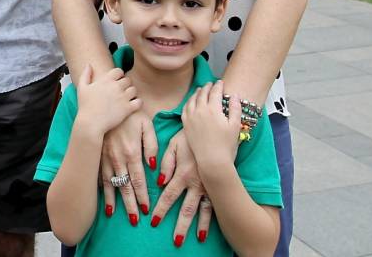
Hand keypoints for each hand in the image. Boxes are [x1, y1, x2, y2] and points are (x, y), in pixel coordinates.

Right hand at [75, 65, 139, 136]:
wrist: (90, 123)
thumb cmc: (85, 106)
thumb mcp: (82, 88)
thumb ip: (85, 74)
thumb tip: (89, 65)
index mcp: (106, 80)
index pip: (119, 71)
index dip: (119, 76)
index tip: (116, 82)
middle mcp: (116, 87)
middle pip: (128, 80)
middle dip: (125, 85)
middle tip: (121, 92)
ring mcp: (123, 97)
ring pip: (134, 90)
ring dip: (131, 93)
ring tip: (126, 99)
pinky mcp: (128, 108)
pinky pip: (139, 101)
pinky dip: (137, 103)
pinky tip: (131, 106)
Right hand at [101, 108, 155, 226]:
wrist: (108, 102)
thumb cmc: (131, 114)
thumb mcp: (147, 125)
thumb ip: (152, 146)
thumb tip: (153, 166)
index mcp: (132, 152)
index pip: (139, 179)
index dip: (143, 196)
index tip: (146, 209)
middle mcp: (118, 158)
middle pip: (125, 186)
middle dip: (129, 204)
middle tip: (134, 220)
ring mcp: (106, 157)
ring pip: (110, 183)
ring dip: (113, 200)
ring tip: (115, 214)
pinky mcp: (98, 154)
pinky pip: (99, 175)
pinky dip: (101, 188)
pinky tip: (101, 197)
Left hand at [152, 130, 213, 245]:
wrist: (213, 130)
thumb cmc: (189, 137)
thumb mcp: (173, 145)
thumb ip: (166, 163)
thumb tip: (160, 183)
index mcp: (183, 173)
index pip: (169, 196)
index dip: (161, 209)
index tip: (154, 221)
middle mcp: (197, 183)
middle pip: (187, 208)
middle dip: (181, 225)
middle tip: (176, 241)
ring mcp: (209, 186)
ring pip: (203, 210)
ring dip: (198, 226)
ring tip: (195, 240)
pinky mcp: (217, 186)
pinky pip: (214, 204)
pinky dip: (212, 218)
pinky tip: (208, 230)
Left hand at [181, 81, 240, 170]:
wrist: (212, 160)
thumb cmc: (226, 145)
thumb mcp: (235, 125)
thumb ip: (235, 108)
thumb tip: (234, 95)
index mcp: (213, 109)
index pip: (215, 92)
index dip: (218, 86)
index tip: (221, 82)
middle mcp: (200, 110)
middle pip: (202, 93)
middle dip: (208, 87)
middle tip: (211, 84)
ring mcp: (191, 117)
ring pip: (192, 99)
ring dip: (197, 93)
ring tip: (201, 90)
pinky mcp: (185, 124)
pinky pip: (185, 108)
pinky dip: (189, 102)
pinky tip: (191, 102)